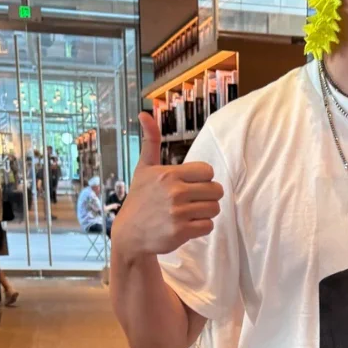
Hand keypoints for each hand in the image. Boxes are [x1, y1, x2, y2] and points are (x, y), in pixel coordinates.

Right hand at [112, 112, 224, 261]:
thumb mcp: (143, 169)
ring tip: (191, 213)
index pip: (208, 171)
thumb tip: (144, 113)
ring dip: (207, 212)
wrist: (130, 233)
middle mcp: (174, 192)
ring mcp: (178, 213)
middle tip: (195, 201)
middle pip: (216, 191)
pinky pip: (208, 226)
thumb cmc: (140, 199)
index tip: (193, 185)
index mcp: (169, 174)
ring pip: (214, 209)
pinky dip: (202, 227)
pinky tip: (188, 225)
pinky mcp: (181, 232)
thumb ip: (150, 142)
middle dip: (209, 196)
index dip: (204, 179)